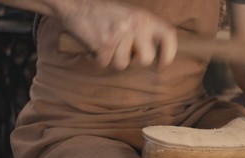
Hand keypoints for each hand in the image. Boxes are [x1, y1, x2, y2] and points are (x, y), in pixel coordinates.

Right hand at [58, 0, 176, 69]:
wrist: (75, 5)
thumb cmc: (105, 15)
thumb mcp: (131, 16)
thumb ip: (145, 31)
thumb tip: (156, 58)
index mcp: (145, 18)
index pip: (168, 37)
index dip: (169, 54)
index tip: (161, 64)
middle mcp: (136, 25)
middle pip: (146, 59)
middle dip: (135, 62)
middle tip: (125, 53)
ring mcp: (120, 34)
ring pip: (122, 65)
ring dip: (112, 59)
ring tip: (106, 43)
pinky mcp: (104, 43)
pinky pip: (104, 64)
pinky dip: (97, 58)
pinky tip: (94, 44)